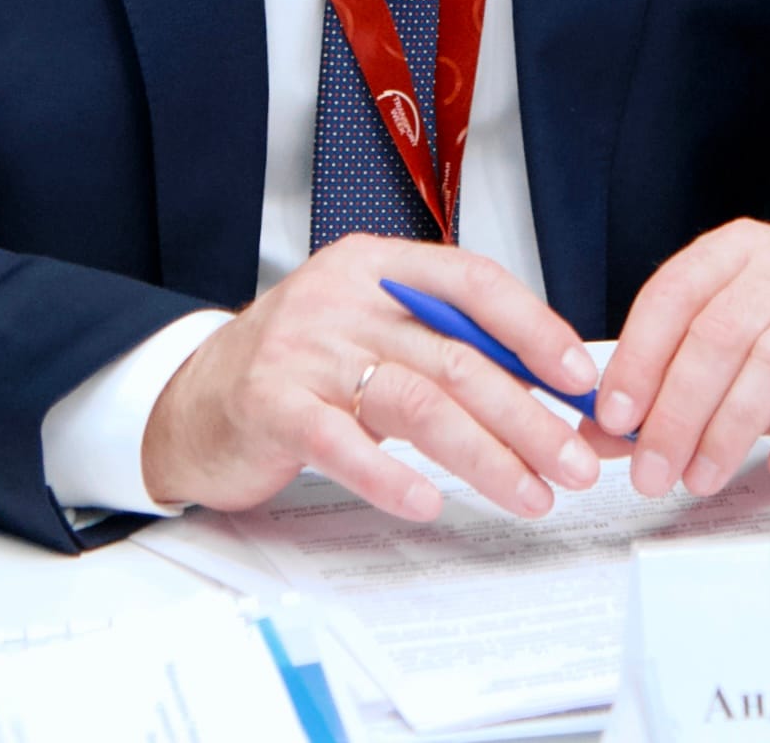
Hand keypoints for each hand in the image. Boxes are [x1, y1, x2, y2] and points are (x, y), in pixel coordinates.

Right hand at [141, 233, 601, 521]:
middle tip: (575, 461)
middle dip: (528, 416)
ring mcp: (304, 350)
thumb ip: (439, 344)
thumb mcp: (368, 333)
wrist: (190, 401)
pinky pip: (344, 444)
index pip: (471, 281)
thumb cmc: (294, 368)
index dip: (534, 327)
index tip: (580, 377)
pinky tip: (429, 502)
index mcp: (375, 266)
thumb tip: (543, 386)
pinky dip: (391, 477)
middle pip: (456, 356)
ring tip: (530, 493)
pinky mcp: (272, 405)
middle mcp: (341, 298)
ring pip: (417, 401)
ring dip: (486, 455)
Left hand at [594, 220, 769, 497]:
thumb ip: (659, 385)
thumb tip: (600, 434)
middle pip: (720, 332)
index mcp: (734, 250)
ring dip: (730, 428)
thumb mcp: (717, 344)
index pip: (673, 294)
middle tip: (654, 469)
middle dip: (678, 410)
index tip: (614, 417)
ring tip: (701, 476)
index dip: (638, 358)